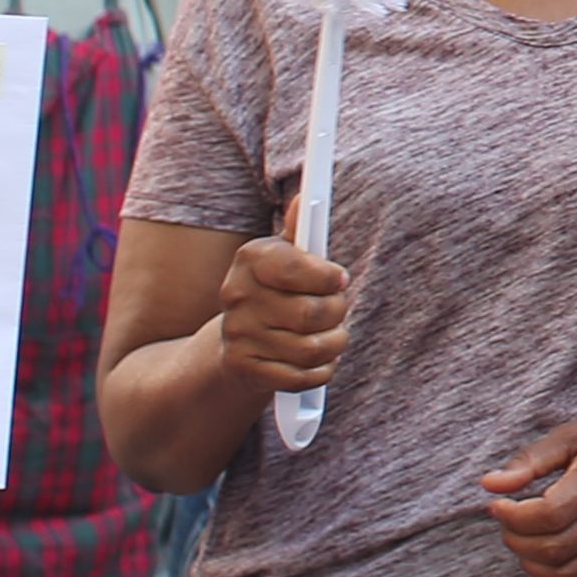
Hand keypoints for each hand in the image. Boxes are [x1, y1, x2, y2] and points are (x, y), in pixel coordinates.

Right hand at [213, 230, 346, 389]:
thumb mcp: (282, 257)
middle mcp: (236, 296)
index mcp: (249, 259)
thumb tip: (305, 199)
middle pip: (311, 313)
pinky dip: (322, 371)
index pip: (296, 267)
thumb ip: (299, 232)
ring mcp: (238, 335)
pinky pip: (301, 376)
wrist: (237, 343)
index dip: (328, 277)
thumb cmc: (275, 292)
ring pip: (311, 348)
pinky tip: (320, 361)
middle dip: (337, 312)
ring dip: (335, 343)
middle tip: (337, 310)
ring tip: (334, 336)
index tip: (340, 279)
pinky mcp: (245, 369)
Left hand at [483, 411, 576, 576]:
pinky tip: (548, 560)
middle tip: (508, 521)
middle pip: (553, 548)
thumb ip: (532, 459)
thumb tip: (490, 484)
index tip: (499, 505)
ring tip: (525, 540)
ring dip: (532, 564)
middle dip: (516, 539)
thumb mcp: (576, 434)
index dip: (513, 516)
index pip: (549, 514)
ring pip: (566, 574)